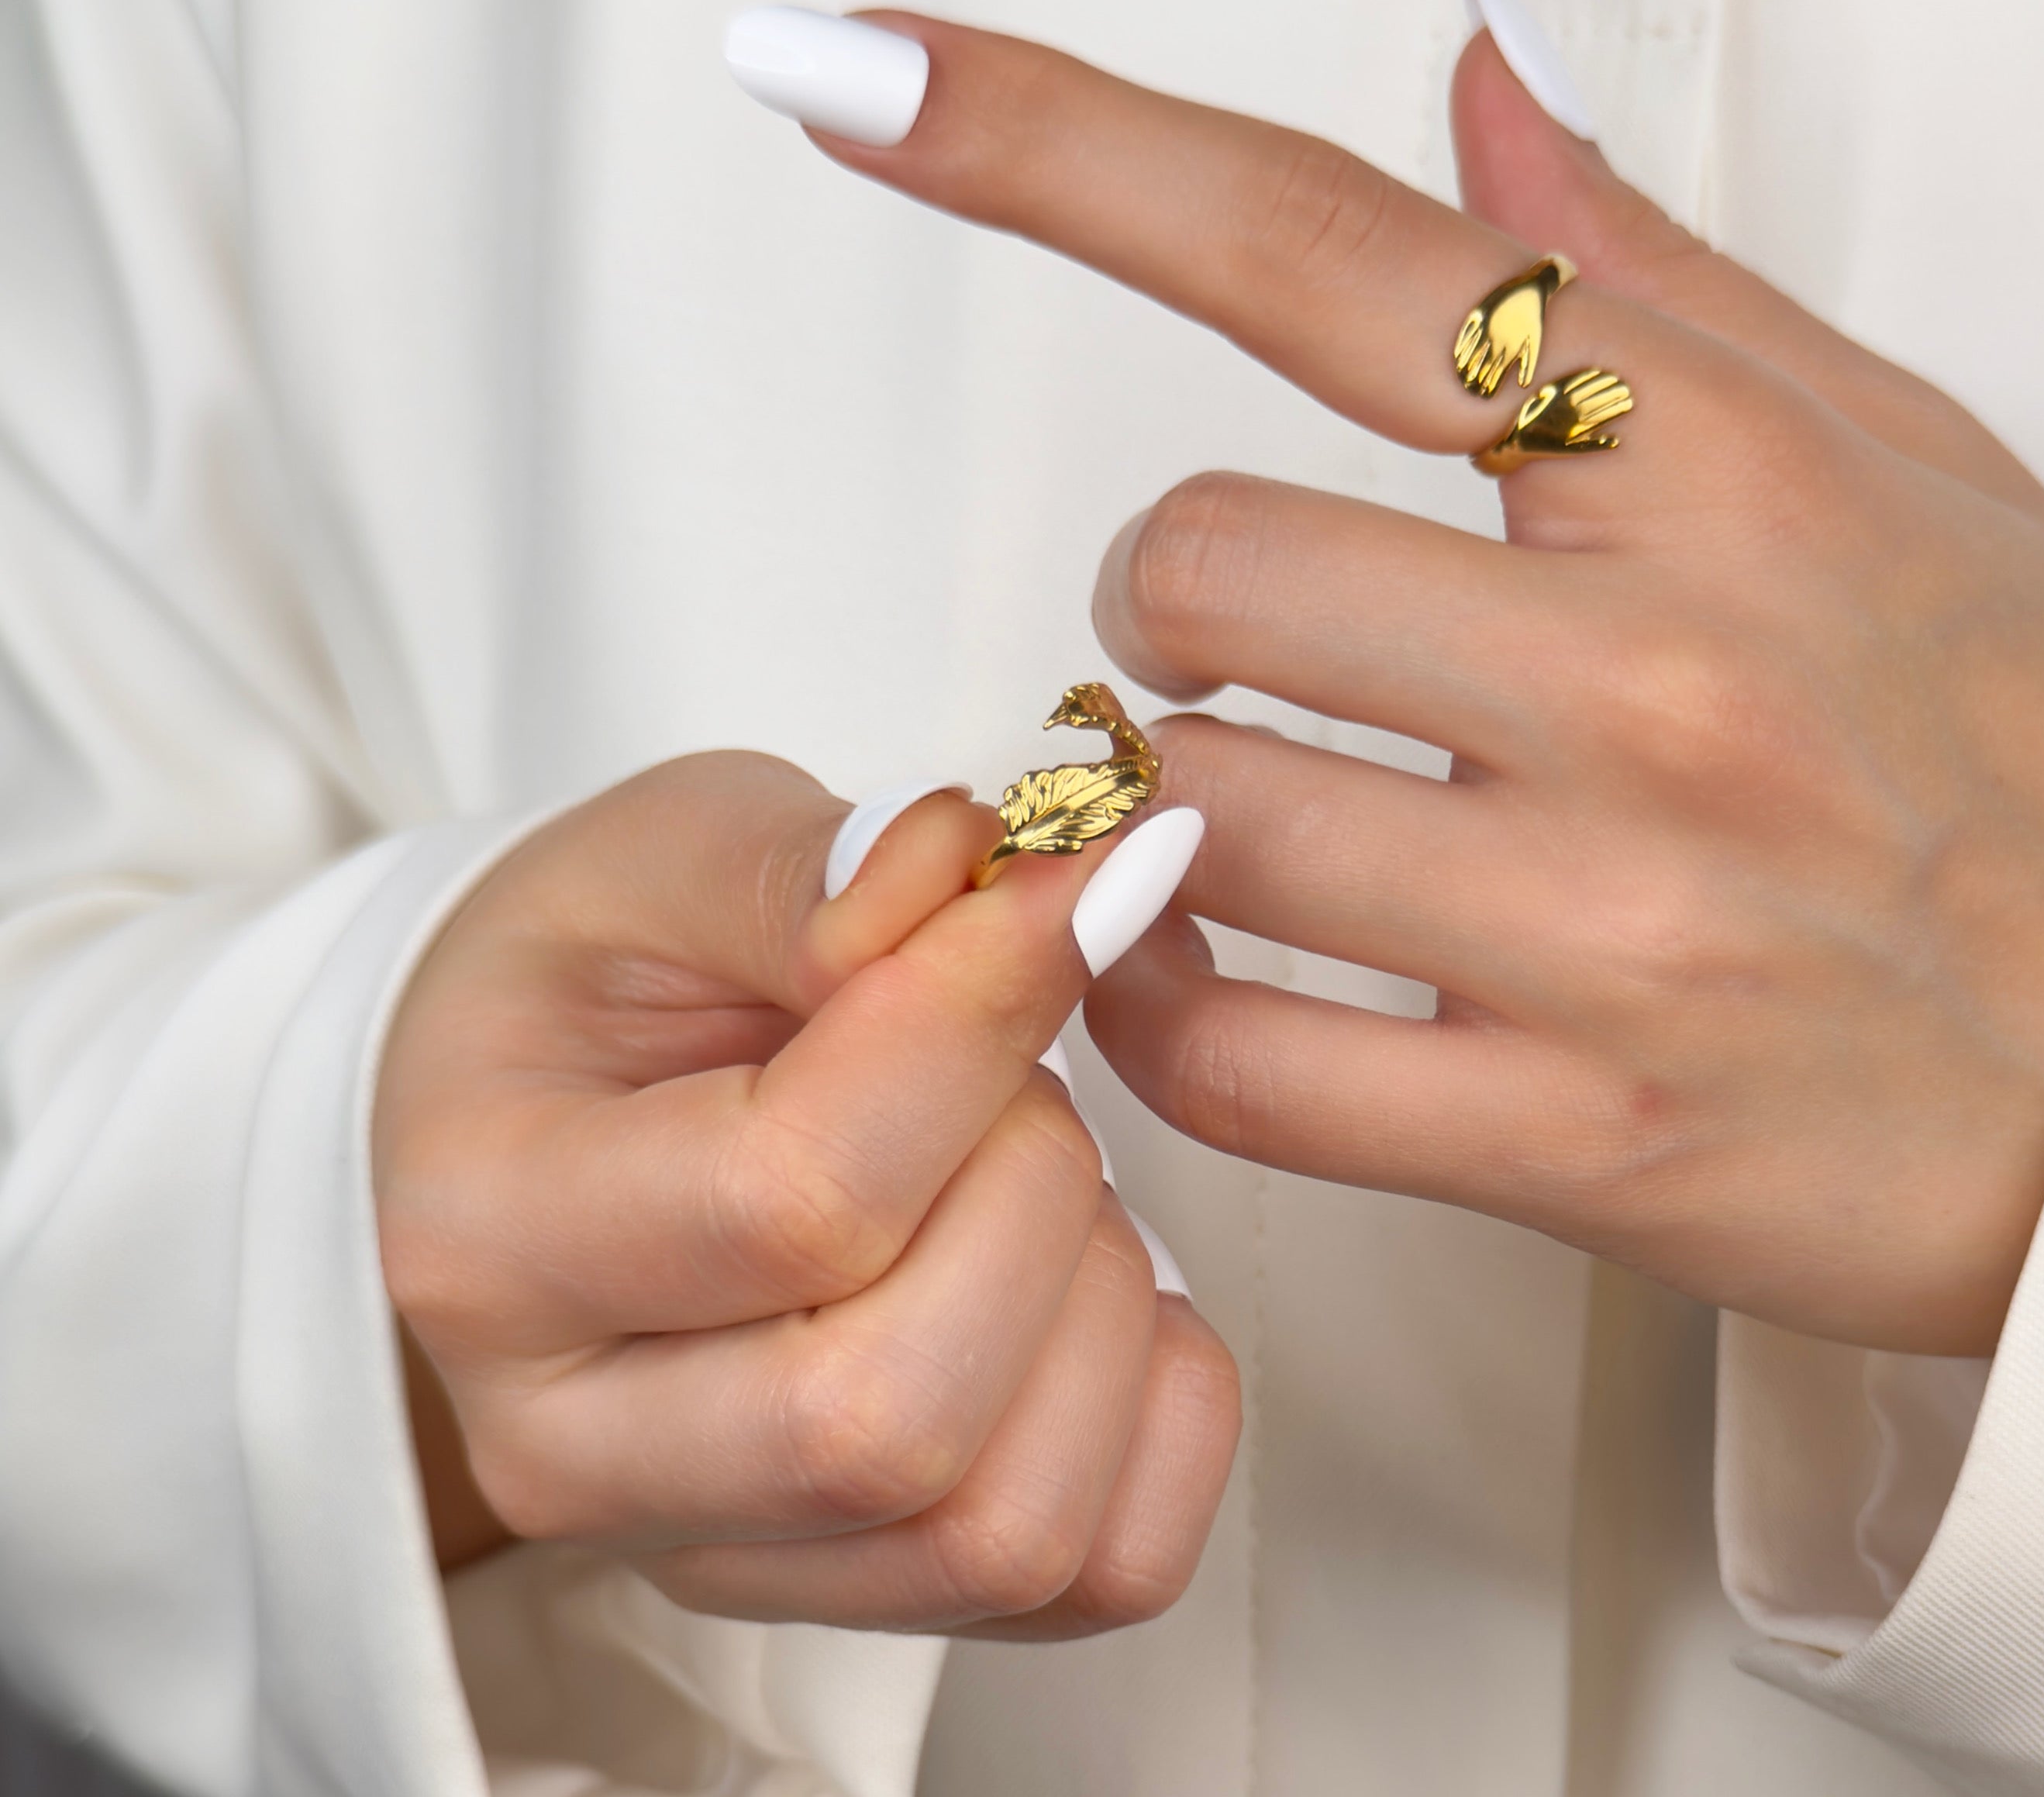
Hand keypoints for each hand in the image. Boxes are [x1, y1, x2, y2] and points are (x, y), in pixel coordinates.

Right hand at [376, 756, 1239, 1633]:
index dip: (976, 1024)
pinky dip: (1158, 1405)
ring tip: (1030, 1161)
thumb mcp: (674, 845)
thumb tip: (1029, 888)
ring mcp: (715, 1550)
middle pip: (891, 1406)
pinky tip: (1086, 1271)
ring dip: (1096, 1297)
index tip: (1068, 890)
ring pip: (1003, 1521)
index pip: (791, 1196)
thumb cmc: (600, 967)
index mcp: (490, 1238)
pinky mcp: (854, 1593)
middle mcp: (573, 1447)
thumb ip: (832, 866)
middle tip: (1007, 1056)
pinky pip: (1095, 1573)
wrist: (550, 1094)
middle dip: (1030, 1182)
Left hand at [802, 10, 2043, 1355]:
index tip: (848, 60)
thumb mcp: (1897, 452)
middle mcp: (1663, 675)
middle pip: (1197, 560)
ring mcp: (1613, 919)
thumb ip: (1652, 271)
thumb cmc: (2035, 729)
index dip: (1056, 143)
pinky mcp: (1576, 1134)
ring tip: (1292, 799)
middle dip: (1181, 589)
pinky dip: (1172, 998)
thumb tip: (1465, 70)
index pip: (1331, 253)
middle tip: (1280, 631)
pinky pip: (1226, 1056)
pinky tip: (1236, 961)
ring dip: (1177, 792)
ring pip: (1187, 808)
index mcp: (1732, 465)